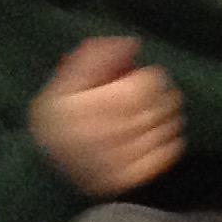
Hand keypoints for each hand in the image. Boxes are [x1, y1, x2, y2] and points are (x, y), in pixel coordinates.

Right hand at [28, 38, 183, 195]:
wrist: (49, 172)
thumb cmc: (57, 122)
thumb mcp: (63, 85)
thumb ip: (94, 59)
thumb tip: (130, 42)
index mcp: (88, 107)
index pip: (141, 88)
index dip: (153, 77)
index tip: (151, 74)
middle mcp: (106, 134)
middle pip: (156, 108)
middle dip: (166, 96)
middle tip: (164, 92)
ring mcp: (120, 160)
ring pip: (165, 131)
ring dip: (171, 118)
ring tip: (165, 112)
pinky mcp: (130, 179)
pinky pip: (165, 156)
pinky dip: (171, 142)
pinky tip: (163, 135)